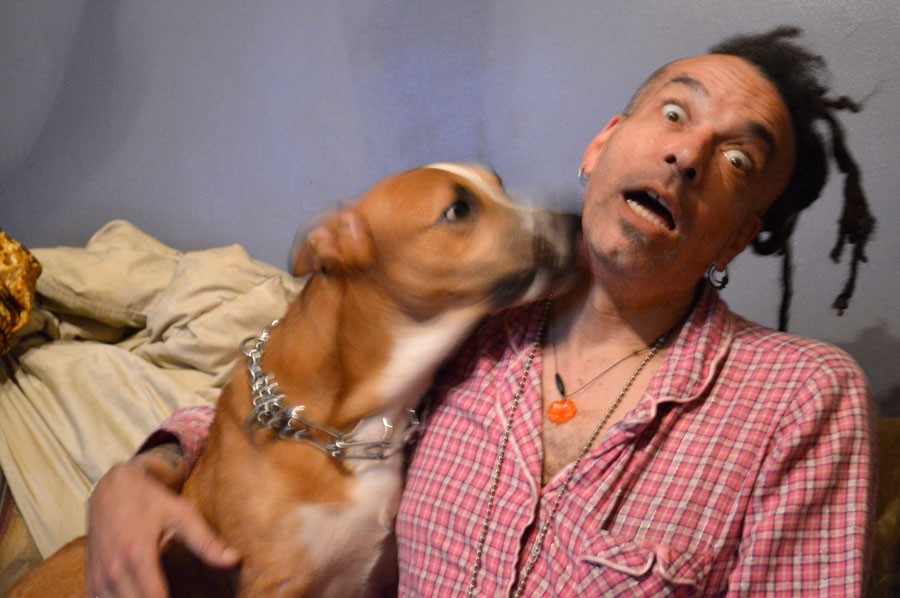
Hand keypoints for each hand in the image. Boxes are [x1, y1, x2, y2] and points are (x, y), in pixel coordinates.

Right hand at [85, 445, 239, 596]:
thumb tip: (234, 560)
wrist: (112, 488)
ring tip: (162, 595)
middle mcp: (113, 569)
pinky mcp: (91, 580)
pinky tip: (140, 595)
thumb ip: (206, 541)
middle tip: (179, 596)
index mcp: (138, 554)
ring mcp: (99, 577)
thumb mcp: (182, 514)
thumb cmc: (151, 501)